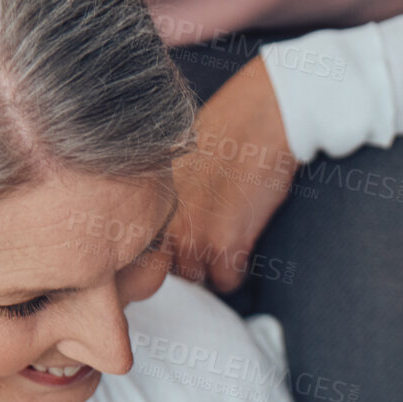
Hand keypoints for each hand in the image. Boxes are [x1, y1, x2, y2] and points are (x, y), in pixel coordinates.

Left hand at [170, 56, 298, 291]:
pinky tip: (243, 246)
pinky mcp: (225, 245)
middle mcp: (163, 221)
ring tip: (227, 241)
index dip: (163, 246)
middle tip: (209, 239)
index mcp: (147, 200)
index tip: (181, 239)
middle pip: (168, 265)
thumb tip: (166, 215)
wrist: (259, 119)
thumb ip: (163, 192)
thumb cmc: (224, 128)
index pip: (142, 247)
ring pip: (196, 277)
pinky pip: (226, 282)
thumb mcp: (174, 159)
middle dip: (187, 257)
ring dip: (211, 267)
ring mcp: (192, 236)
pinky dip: (236, 271)